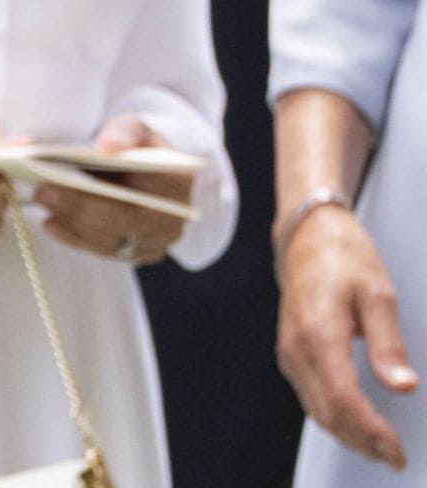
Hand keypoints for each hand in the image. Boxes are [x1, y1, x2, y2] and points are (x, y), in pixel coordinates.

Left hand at [34, 115, 189, 264]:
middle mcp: (174, 218)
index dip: (100, 190)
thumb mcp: (135, 127)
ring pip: (113, 240)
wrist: (146, 168)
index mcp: (178, 182)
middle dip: (79, 207)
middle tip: (41, 192)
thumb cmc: (137, 144)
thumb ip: (125, 131)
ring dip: (73, 223)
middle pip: (125, 220)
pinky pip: (105, 251)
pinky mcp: (139, 253)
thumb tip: (109, 145)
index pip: (142, 192)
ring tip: (41, 202)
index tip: (57, 178)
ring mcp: (158, 241)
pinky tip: (49, 222)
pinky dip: (75, 237)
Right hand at [278, 204, 415, 469]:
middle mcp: (298, 349)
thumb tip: (401, 384)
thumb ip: (388, 343)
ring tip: (378, 448)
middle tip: (394, 457)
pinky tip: (352, 423)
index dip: (371, 431)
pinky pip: (309, 396)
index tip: (396, 449)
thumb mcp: (378, 293)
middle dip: (362, 441)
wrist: (307, 235)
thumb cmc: (342, 257)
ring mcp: (290, 352)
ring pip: (316, 410)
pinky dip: (332, 417)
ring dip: (347, 434)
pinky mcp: (291, 352)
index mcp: (319, 334)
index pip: (345, 400)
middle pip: (328, 413)